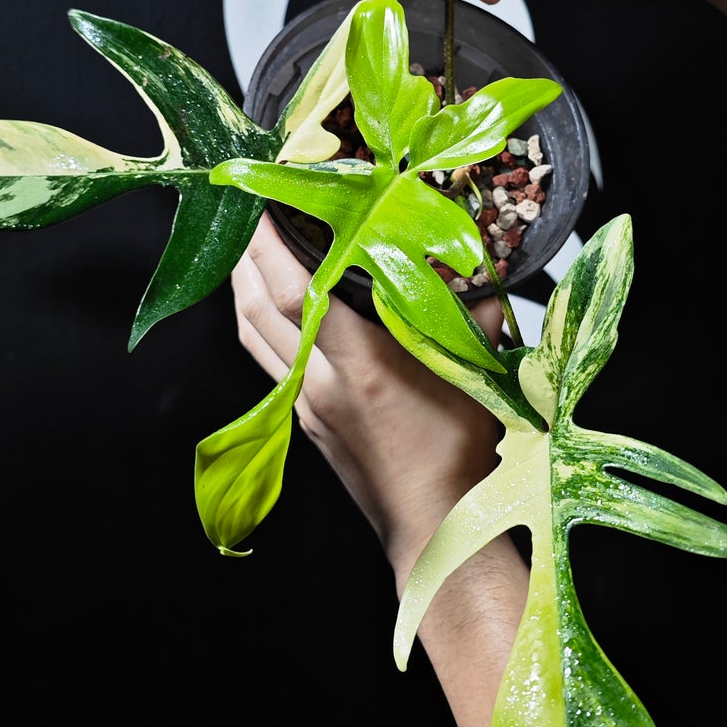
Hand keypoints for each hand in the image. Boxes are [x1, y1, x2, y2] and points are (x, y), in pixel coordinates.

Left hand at [231, 214, 505, 583]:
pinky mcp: (303, 421)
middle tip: (248, 211)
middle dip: (245, 254)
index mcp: (360, 363)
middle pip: (258, 306)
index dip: (270, 242)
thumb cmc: (458, 456)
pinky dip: (256, 324)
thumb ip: (475, 319)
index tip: (265, 202)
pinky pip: (265, 360)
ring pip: (251, 334)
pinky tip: (266, 309)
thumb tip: (484, 277)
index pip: (296, 289)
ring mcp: (305, 403)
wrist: (434, 524)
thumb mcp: (473, 376)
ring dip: (242, 287)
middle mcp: (320, 381)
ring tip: (247, 251)